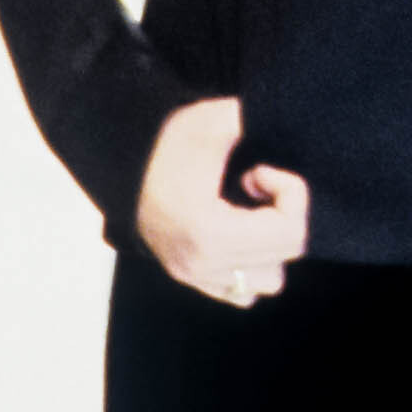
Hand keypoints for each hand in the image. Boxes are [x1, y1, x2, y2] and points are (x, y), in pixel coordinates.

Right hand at [135, 97, 310, 305]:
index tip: (258, 171)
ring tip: (249, 213)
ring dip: (271, 245)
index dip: (290, 193)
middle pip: (286, 253)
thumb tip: (287, 123)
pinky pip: (243, 292)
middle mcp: (202, 264)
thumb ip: (256, 119)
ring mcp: (195, 276)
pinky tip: (239, 233)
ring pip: (270, 280)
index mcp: (209, 232)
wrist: (120, 162)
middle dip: (282, 213)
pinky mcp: (191, 279)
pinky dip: (252, 266)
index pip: (290, 231)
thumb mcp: (213, 121)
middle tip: (253, 186)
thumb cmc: (165, 143)